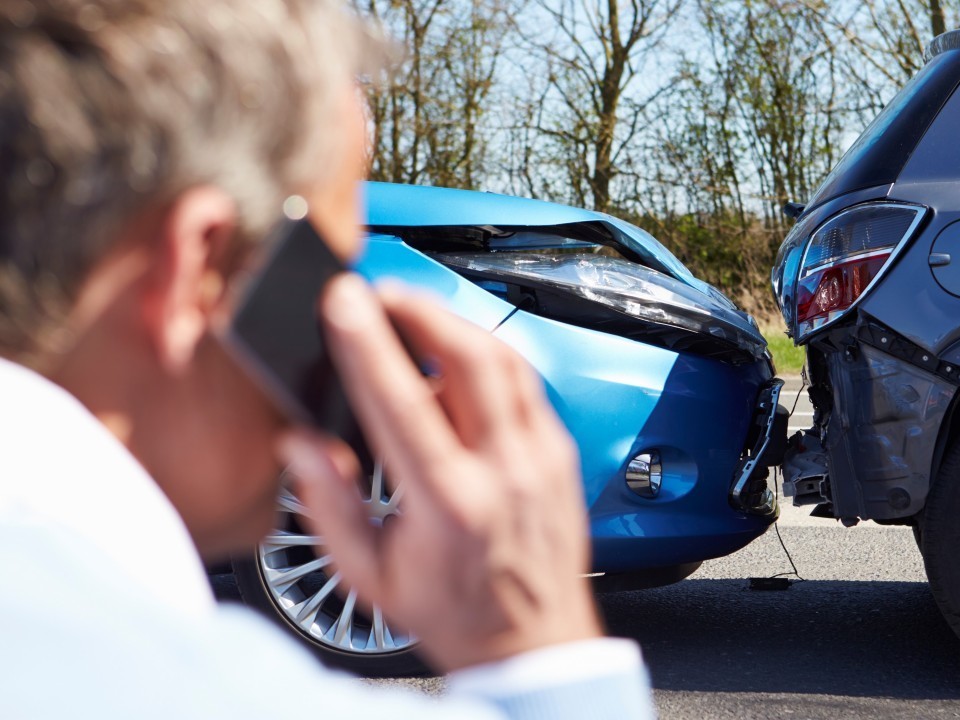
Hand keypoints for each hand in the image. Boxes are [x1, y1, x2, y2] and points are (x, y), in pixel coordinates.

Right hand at [278, 273, 601, 671]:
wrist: (533, 644)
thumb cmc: (453, 612)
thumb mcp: (370, 576)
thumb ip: (329, 505)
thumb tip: (300, 443)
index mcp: (449, 504)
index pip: (403, 402)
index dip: (368, 343)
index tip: (343, 300)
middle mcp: (505, 472)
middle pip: (470, 357)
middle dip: (420, 308)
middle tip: (380, 293)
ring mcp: (542, 458)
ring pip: (505, 360)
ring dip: (455, 324)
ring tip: (413, 314)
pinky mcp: (561, 452)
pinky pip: (526, 383)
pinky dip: (488, 358)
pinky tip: (456, 359)